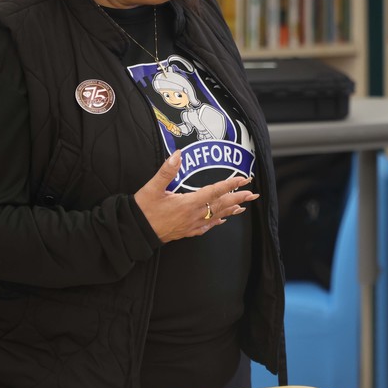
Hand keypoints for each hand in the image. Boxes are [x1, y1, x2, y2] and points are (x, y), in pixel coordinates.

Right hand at [134, 151, 259, 243]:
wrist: (134, 233)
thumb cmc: (142, 210)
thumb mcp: (152, 188)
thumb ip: (166, 171)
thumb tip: (177, 155)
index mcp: (188, 203)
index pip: (214, 191)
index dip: (230, 184)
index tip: (244, 179)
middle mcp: (193, 215)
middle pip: (221, 205)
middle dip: (238, 198)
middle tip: (253, 194)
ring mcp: (191, 225)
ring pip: (216, 216)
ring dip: (231, 210)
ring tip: (244, 206)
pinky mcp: (186, 231)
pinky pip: (207, 227)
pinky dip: (217, 222)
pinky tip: (222, 220)